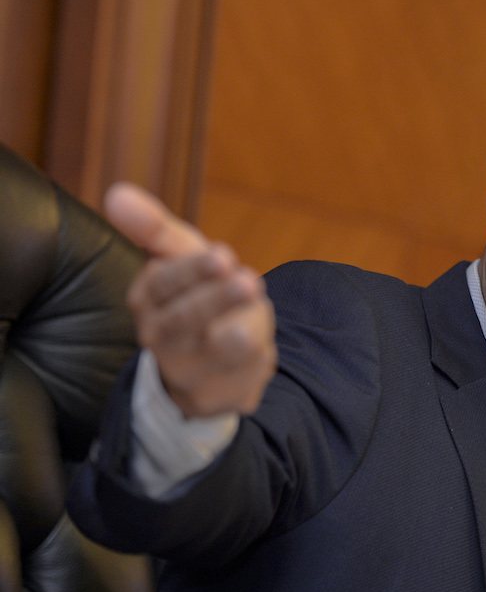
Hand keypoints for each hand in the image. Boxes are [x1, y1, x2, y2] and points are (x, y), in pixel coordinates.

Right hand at [105, 183, 276, 417]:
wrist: (213, 357)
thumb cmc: (197, 293)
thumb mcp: (182, 256)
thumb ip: (155, 227)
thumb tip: (116, 193)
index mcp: (148, 300)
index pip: (161, 286)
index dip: (191, 272)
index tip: (223, 254)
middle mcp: (160, 339)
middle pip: (182, 322)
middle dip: (216, 301)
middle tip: (249, 281)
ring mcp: (186, 373)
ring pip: (215, 355)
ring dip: (240, 336)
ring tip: (252, 323)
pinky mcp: (215, 398)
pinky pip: (241, 381)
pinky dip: (259, 360)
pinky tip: (263, 346)